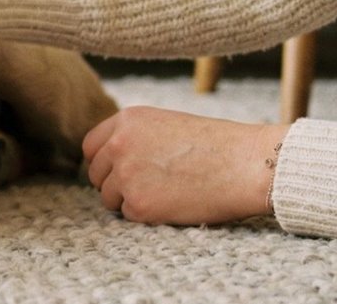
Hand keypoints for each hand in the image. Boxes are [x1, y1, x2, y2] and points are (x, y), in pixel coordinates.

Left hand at [82, 106, 288, 225]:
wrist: (246, 164)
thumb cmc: (216, 145)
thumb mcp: (166, 125)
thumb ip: (134, 137)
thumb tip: (109, 160)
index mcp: (126, 120)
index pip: (91, 146)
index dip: (103, 162)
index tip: (117, 171)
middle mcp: (118, 144)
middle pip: (95, 174)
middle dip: (114, 184)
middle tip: (146, 188)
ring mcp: (125, 175)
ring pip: (108, 198)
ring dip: (129, 201)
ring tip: (164, 194)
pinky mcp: (138, 204)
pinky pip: (128, 215)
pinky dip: (146, 216)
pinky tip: (172, 204)